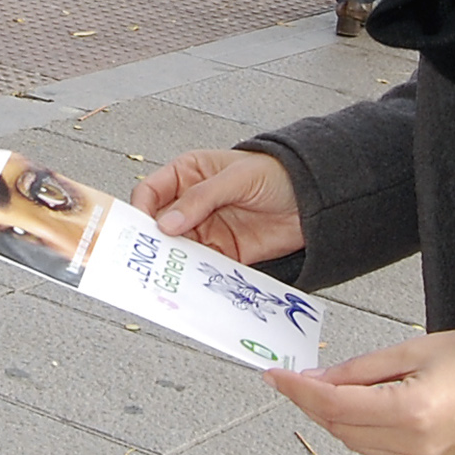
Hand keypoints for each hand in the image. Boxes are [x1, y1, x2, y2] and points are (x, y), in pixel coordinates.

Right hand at [129, 150, 304, 264]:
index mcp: (187, 174)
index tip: (139, 227)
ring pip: (176, 249)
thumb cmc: (276, 173)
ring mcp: (206, 230)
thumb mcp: (237, 178)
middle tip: (146, 257)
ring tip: (167, 273)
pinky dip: (194, 275)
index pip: (151, 192)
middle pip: (158, 225)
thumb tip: (167, 222)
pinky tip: (191, 281)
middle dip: (151, 241)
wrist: (314, 198)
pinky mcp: (223, 253)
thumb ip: (201, 198)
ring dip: (171, 261)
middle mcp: (191, 204)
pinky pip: (201, 266)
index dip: (141, 209)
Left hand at [268, 329, 454, 454]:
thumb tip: (318, 378)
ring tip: (316, 390)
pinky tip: (349, 408)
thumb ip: (360, 369)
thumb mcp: (411, 350)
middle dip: (310, 403)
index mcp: (411, 410)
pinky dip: (356, 429)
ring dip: (330, 418)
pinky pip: (377, 450)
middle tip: (290, 380)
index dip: (299, 390)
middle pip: (341, 427)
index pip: (336, 404)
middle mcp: (415, 442)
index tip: (276, 376)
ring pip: (355, 443)